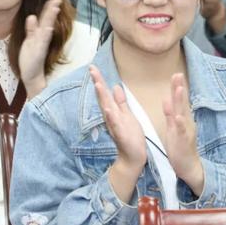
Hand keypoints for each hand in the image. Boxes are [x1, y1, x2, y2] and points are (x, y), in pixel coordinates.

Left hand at [18, 0, 61, 96]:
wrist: (31, 74)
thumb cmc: (30, 57)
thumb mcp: (29, 40)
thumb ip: (31, 29)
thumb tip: (32, 16)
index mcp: (39, 34)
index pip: (45, 18)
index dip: (49, 8)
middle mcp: (42, 37)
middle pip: (48, 20)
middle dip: (52, 10)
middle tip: (57, 0)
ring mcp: (41, 43)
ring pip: (47, 28)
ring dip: (51, 18)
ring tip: (55, 8)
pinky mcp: (39, 51)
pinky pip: (43, 41)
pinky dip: (46, 33)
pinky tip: (48, 27)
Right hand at [90, 66, 145, 202]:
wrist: (133, 157)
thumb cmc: (131, 136)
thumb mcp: (127, 115)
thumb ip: (121, 102)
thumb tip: (115, 87)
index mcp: (114, 111)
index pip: (105, 93)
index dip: (99, 80)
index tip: (93, 67)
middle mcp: (112, 117)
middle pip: (103, 97)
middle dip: (98, 83)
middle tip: (92, 70)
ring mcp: (115, 125)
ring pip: (107, 109)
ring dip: (102, 97)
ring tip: (98, 84)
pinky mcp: (122, 135)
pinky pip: (116, 124)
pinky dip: (112, 117)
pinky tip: (109, 109)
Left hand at [163, 73, 203, 195]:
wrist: (189, 165)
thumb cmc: (180, 145)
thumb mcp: (174, 127)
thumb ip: (171, 114)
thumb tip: (167, 99)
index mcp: (182, 118)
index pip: (180, 100)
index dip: (178, 87)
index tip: (176, 73)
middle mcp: (185, 121)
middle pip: (182, 102)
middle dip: (180, 88)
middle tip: (178, 74)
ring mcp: (185, 130)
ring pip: (182, 113)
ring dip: (180, 101)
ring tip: (179, 88)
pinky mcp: (183, 141)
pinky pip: (181, 131)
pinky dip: (180, 123)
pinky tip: (178, 116)